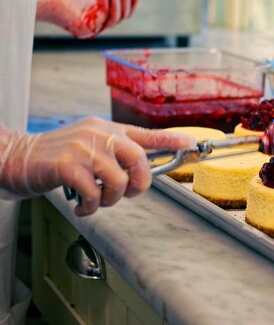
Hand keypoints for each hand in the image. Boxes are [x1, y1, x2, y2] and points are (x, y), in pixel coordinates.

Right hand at [0, 117, 193, 215]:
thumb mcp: (90, 145)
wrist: (17, 158)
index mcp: (108, 129)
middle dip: (140, 183)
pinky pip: (93, 193)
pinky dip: (90, 207)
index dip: (172, 140)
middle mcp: (99, 134)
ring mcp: (83, 148)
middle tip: (129, 193)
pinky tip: (81, 206)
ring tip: (96, 201)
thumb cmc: (57, 157)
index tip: (192, 145)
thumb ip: (114, 152)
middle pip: (138, 159)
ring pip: (118, 180)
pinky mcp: (66, 165)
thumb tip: (141, 169)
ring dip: (111, 199)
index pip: (146, 134)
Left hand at [37, 0, 144, 38]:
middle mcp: (100, 26)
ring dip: (117, 1)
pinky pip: (102, 19)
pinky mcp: (84, 30)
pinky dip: (106, 6)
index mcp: (104, 18)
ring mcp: (93, 30)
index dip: (134, 2)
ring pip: (115, 19)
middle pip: (122, 16)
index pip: (125, 12)